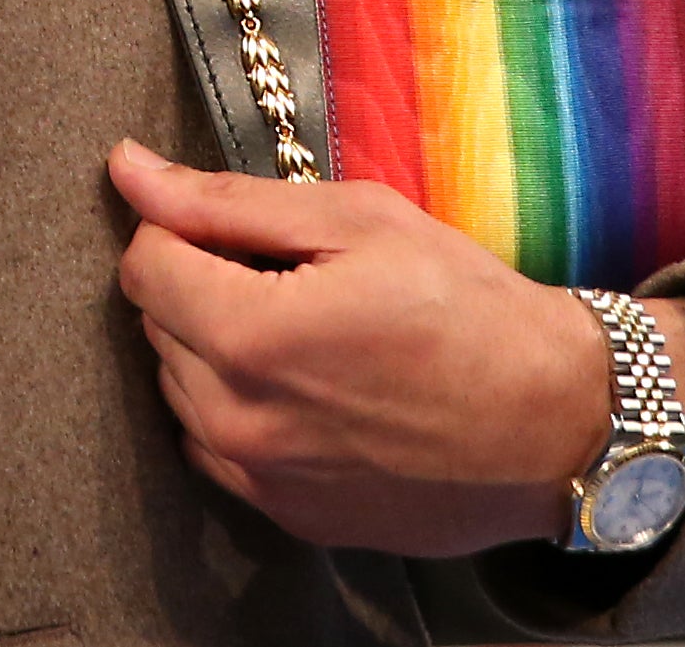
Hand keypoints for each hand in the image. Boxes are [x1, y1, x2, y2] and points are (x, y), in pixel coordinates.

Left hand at [107, 139, 684, 555]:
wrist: (556, 423)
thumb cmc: (468, 309)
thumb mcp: (357, 221)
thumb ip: (227, 200)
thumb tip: (128, 169)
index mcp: (252, 336)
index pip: (144, 263)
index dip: (184, 229)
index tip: (244, 229)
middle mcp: (240, 420)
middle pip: (158, 326)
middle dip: (203, 286)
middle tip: (294, 276)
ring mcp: (261, 477)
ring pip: (181, 388)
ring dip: (218, 349)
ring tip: (311, 332)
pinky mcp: (287, 514)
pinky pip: (218, 446)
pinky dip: (244, 409)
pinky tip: (314, 388)